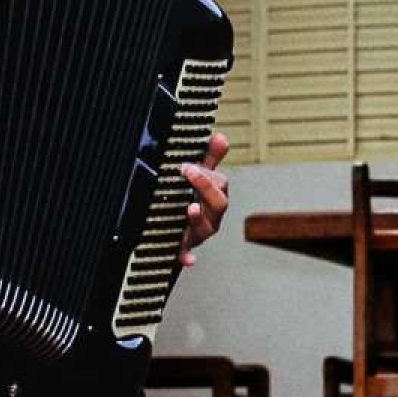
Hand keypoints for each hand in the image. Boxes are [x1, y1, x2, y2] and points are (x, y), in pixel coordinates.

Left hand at [178, 132, 229, 267]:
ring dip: (199, 218)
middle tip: (188, 172)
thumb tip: (220, 137)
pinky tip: (187, 259)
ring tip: (191, 209)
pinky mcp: (184, 249)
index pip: (221, 184)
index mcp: (216, 198)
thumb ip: (210, 158)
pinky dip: (187, 257)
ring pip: (206, 228)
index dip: (207, 174)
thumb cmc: (193, 200)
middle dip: (205, 187)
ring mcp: (199, 233)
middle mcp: (212, 216)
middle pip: (219, 203)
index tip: (190, 164)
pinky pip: (187, 255)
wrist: (177, 230)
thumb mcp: (201, 179)